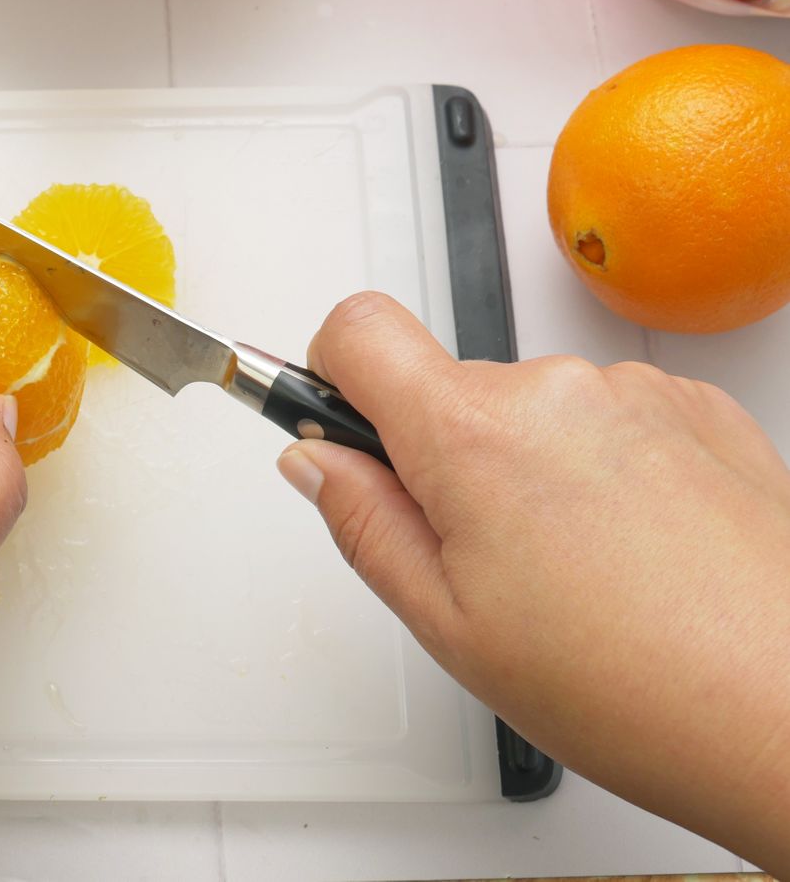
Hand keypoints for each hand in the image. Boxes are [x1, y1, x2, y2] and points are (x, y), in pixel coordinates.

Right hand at [280, 292, 789, 875]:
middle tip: (482, 562)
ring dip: (530, 470)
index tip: (338, 424)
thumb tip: (316, 460)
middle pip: (449, 386)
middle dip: (442, 459)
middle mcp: (556, 388)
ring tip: (575, 574)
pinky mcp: (701, 409)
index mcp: (473, 433)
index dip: (329, 373)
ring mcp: (637, 393)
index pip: (357, 329)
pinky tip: (631, 555)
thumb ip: (362, 523)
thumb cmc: (639, 688)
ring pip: (532, 410)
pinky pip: (609, 419)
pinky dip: (601, 471)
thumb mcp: (450, 626)